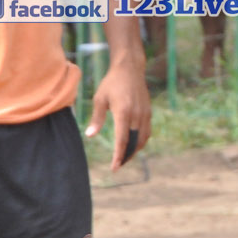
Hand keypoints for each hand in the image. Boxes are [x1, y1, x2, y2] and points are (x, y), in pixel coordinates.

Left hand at [85, 56, 151, 171]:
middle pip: (134, 142)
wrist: (130, 69)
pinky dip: (141, 141)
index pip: (122, 139)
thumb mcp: (100, 99)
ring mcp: (145, 113)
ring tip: (125, 158)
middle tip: (118, 166)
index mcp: (124, 112)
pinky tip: (134, 145)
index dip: (118, 155)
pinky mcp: (148, 111)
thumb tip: (90, 135)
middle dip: (127, 156)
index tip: (114, 167)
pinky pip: (146, 131)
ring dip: (135, 150)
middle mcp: (137, 114)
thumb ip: (97, 118)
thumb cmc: (112, 83)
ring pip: (142, 138)